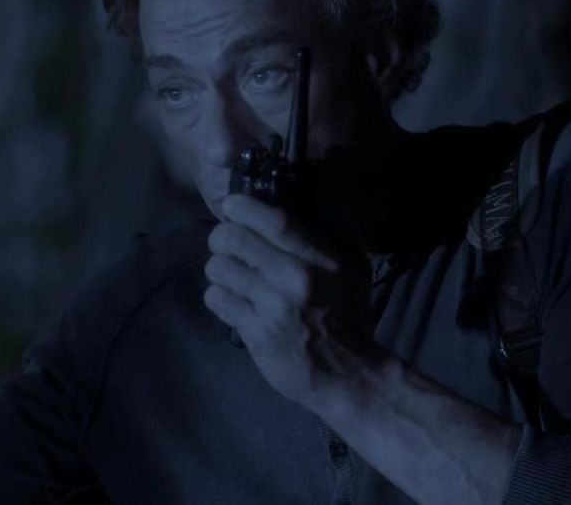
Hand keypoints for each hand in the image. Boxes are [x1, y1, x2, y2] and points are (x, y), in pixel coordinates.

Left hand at [203, 193, 375, 407]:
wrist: (348, 373)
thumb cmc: (348, 313)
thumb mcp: (353, 266)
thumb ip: (330, 232)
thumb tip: (301, 197)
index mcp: (321, 259)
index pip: (275, 221)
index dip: (244, 207)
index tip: (232, 205)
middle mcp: (296, 280)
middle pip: (235, 239)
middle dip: (221, 236)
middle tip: (225, 242)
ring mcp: (273, 308)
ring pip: (219, 268)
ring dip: (219, 268)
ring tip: (232, 275)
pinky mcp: (255, 333)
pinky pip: (217, 299)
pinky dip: (220, 296)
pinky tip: (234, 301)